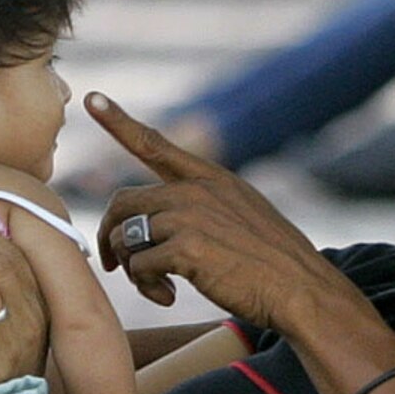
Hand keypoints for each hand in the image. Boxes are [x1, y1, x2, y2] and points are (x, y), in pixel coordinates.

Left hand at [91, 94, 351, 329]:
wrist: (301, 289)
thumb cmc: (272, 262)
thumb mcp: (244, 214)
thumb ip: (204, 207)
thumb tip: (160, 222)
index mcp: (211, 178)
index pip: (154, 144)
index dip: (119, 122)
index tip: (93, 98)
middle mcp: (196, 190)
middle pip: (124, 202)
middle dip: (110, 236)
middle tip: (114, 265)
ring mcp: (191, 216)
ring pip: (127, 237)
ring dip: (131, 268)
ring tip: (156, 286)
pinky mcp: (187, 248)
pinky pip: (140, 265)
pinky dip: (146, 286)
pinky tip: (168, 295)